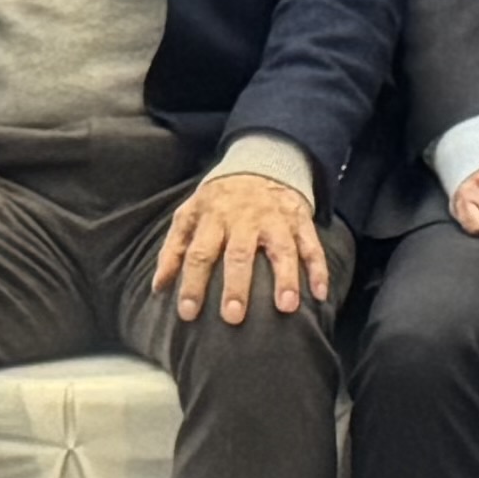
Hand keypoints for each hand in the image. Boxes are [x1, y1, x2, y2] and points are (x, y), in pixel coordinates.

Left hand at [156, 168, 331, 323]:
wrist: (262, 161)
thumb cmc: (220, 200)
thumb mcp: (190, 214)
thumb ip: (173, 249)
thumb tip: (158, 287)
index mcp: (213, 217)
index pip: (200, 252)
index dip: (193, 283)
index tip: (187, 313)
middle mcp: (245, 218)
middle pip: (239, 253)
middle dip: (237, 285)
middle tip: (233, 317)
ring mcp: (275, 219)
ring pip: (282, 248)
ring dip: (285, 278)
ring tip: (286, 308)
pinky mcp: (300, 220)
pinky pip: (311, 244)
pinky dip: (318, 268)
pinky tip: (320, 293)